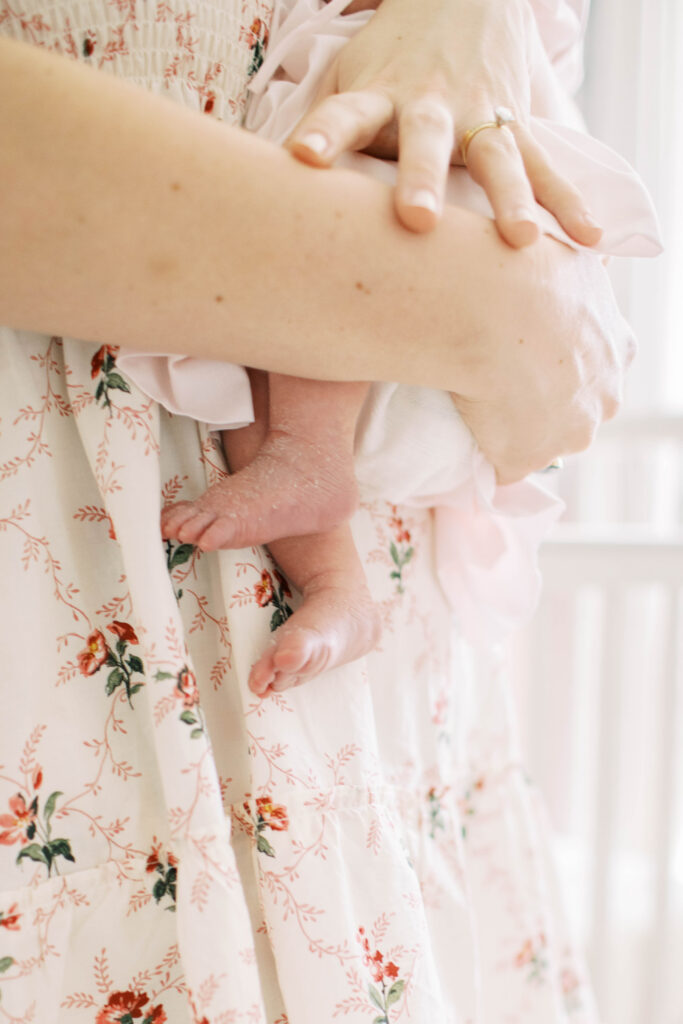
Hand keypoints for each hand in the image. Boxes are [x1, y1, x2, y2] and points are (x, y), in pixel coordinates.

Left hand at [288, 0, 601, 246]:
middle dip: (423, 179)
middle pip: (427, 141)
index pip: (345, 114)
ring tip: (521, 237)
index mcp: (379, 94)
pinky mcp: (516, 122)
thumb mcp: (351, 78)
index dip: (325, 134)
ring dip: (510, 196)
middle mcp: (430, 105)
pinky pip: (545, 165)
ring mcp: (480, 113)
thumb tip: (284, 192)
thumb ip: (327, 128)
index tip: (302, 157)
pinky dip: (568, 200)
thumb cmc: (390, 59)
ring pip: (497, 157)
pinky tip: (590, 236)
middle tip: (418, 219)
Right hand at [452, 238, 634, 482]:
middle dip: (549, 405)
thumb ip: (581, 268)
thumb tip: (588, 249)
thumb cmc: (526, 268)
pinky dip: (485, 457)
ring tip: (476, 409)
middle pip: (579, 411)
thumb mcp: (571, 252)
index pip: (599, 368)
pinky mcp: (522, 459)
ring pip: (543, 442)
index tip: (536, 356)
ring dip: (515, 434)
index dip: (567, 363)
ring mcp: (566, 434)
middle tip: (502, 383)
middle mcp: (605, 397)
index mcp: (620, 347)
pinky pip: (501, 467)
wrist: (490, 305)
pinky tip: (462, 436)